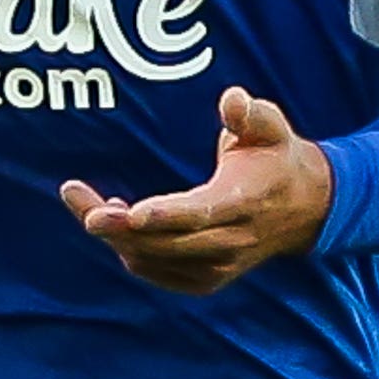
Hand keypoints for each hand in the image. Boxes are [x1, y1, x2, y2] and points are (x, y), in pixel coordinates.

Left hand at [60, 85, 332, 295]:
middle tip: (73, 196)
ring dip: (115, 234)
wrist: (305, 208)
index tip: (126, 210)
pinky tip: (117, 220)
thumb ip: (249, 113)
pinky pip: (156, 271)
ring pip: (153, 259)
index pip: (199, 214)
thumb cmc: (276, 156)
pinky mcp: (206, 279)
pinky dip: (130, 250)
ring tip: (86, 199)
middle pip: (164, 241)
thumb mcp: (271, 126)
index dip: (162, 215)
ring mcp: (217, 267)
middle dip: (115, 223)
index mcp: (243, 203)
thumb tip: (231, 99)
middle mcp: (229, 242)